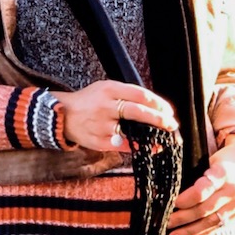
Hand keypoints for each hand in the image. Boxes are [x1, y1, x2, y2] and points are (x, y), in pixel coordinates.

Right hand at [55, 80, 179, 153]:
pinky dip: (139, 146)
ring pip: (133, 131)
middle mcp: (105, 106)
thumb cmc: (88, 101)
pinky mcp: (100, 141)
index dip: (157, 103)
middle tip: (172, 124)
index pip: (139, 94)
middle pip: (138, 112)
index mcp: (108, 89)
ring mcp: (102, 125)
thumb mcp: (104, 88)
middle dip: (159, 119)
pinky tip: (150, 146)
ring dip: (152, 135)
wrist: (63, 116)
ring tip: (164, 137)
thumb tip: (153, 105)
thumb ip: (125, 94)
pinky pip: (124, 145)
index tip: (168, 110)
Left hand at [167, 136, 234, 234]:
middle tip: (165, 222)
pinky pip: (218, 227)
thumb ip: (192, 170)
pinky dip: (202, 234)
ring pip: (210, 221)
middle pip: (204, 208)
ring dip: (189, 230)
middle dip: (182, 217)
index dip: (186, 198)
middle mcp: (232, 191)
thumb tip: (167, 183)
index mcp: (223, 173)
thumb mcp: (209, 158)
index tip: (171, 203)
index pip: (203, 190)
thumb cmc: (221, 161)